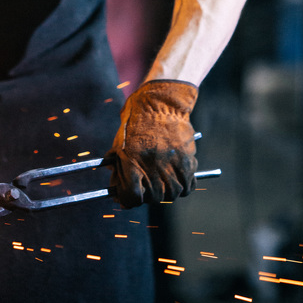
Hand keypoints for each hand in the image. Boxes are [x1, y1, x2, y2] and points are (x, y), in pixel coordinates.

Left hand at [106, 79, 197, 207]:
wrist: (161, 102)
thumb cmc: (136, 120)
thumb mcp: (119, 142)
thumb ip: (118, 166)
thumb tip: (115, 187)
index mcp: (132, 161)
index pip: (132, 196)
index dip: (128, 200)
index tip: (126, 197)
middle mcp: (153, 165)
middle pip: (153, 198)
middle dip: (146, 195)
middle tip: (144, 187)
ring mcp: (172, 164)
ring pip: (172, 194)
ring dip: (165, 192)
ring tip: (160, 182)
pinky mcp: (188, 161)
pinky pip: (188, 186)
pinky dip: (183, 186)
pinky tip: (175, 178)